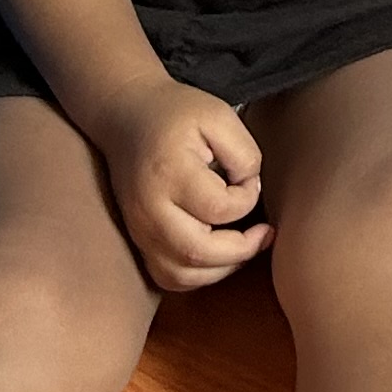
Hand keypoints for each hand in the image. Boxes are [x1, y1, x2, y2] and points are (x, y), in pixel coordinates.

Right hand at [84, 76, 272, 289]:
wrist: (126, 115)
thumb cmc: (177, 113)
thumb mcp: (219, 115)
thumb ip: (244, 154)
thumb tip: (251, 191)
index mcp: (169, 174)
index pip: (219, 208)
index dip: (248, 199)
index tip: (251, 180)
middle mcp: (148, 210)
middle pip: (197, 253)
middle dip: (241, 250)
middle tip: (265, 233)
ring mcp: (139, 230)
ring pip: (181, 276)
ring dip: (221, 269)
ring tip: (245, 246)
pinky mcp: (138, 241)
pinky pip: (167, 278)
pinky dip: (198, 276)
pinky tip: (219, 255)